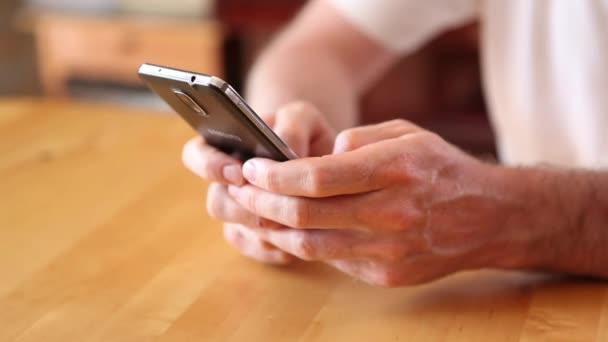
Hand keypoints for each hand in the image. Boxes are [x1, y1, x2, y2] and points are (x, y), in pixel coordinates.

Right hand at [182, 101, 335, 263]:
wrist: (325, 169)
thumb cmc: (307, 135)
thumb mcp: (303, 118)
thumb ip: (292, 126)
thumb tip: (285, 149)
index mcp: (223, 147)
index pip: (195, 155)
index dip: (210, 166)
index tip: (239, 173)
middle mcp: (225, 185)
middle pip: (217, 203)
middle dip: (244, 207)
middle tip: (274, 204)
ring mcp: (239, 214)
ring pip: (238, 230)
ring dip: (265, 227)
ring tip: (294, 218)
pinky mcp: (256, 240)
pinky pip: (260, 250)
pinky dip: (280, 246)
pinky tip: (303, 234)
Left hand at [226, 119, 530, 285]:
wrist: (488, 217)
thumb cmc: (442, 168)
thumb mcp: (407, 134)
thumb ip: (360, 138)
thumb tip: (319, 155)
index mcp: (394, 169)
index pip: (316, 177)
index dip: (274, 175)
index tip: (252, 168)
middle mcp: (391, 212)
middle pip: (304, 214)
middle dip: (261, 201)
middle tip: (240, 189)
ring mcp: (388, 249)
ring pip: (310, 244)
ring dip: (273, 228)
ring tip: (254, 211)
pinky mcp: (386, 274)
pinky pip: (331, 259)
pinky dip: (302, 244)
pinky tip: (288, 230)